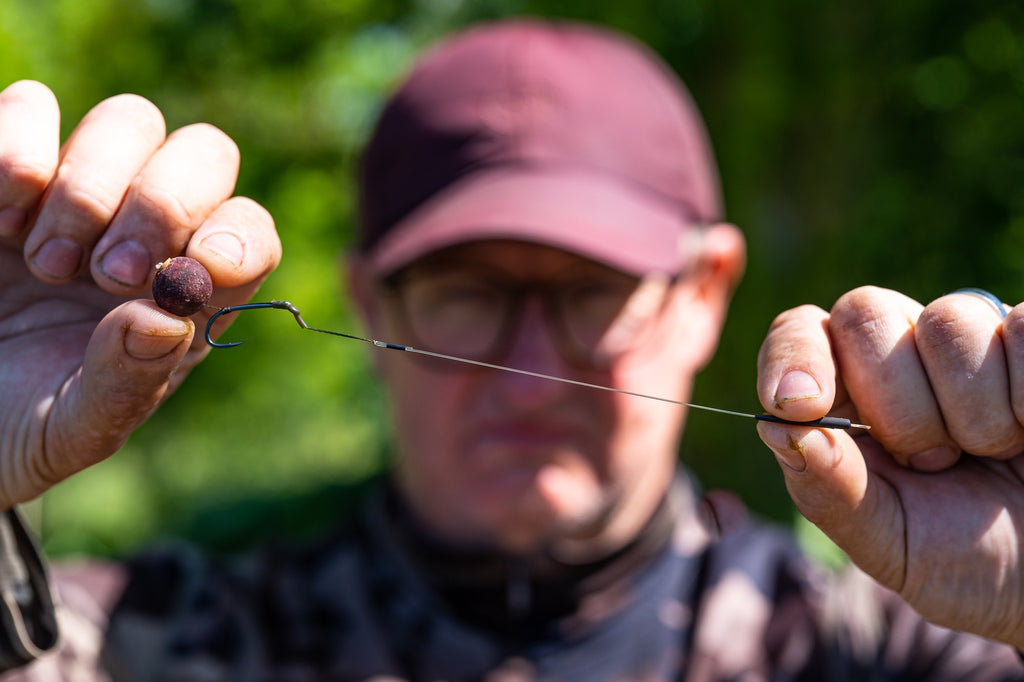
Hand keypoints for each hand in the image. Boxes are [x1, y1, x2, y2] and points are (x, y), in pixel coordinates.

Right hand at [0, 81, 280, 507]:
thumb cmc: (19, 424)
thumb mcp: (73, 429)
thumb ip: (125, 383)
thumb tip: (167, 321)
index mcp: (187, 293)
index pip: (249, 234)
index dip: (239, 237)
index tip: (206, 264)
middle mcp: (149, 229)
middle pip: (205, 154)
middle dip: (166, 202)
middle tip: (110, 272)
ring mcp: (80, 189)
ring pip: (131, 118)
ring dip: (90, 190)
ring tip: (45, 267)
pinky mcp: (7, 168)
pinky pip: (32, 106)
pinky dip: (19, 155)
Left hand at [756, 285, 1023, 649]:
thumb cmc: (968, 560)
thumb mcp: (892, 546)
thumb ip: (831, 493)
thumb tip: (778, 430)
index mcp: (844, 397)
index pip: (798, 332)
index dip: (794, 356)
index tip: (801, 404)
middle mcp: (899, 353)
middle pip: (863, 313)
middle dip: (897, 403)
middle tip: (934, 462)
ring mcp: (971, 338)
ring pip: (947, 321)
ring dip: (974, 412)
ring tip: (992, 452)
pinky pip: (1022, 328)